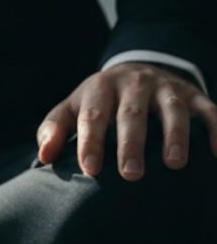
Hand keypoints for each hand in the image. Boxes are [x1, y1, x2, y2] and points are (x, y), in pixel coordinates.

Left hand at [37, 62, 216, 180]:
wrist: (136, 69)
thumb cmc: (98, 102)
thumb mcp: (71, 108)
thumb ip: (54, 129)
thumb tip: (44, 156)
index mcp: (100, 89)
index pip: (93, 116)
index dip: (91, 141)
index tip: (90, 169)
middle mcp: (133, 85)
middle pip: (132, 114)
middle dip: (131, 144)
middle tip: (131, 175)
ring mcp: (165, 88)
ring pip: (172, 109)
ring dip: (175, 135)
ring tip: (174, 164)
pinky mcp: (192, 94)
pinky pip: (208, 109)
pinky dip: (216, 128)